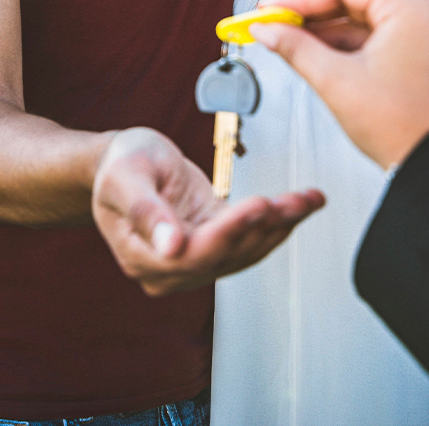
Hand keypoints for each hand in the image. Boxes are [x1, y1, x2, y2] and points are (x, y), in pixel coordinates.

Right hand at [90, 128, 323, 295]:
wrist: (126, 161)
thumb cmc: (120, 164)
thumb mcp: (125, 178)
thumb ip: (145, 211)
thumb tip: (170, 248)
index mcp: (141, 257)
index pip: (193, 254)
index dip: (228, 233)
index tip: (257, 206)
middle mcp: (170, 268)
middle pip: (226, 255)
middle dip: (264, 227)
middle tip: (293, 201)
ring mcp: (195, 259)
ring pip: (246, 250)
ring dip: (280, 225)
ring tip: (307, 199)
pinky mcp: (216, 243)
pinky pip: (252, 239)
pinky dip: (279, 222)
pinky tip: (303, 204)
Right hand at [248, 0, 428, 168]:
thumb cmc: (400, 125)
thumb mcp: (335, 81)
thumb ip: (295, 48)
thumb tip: (266, 30)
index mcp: (409, 8)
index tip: (268, 9)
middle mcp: (419, 12)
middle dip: (308, 11)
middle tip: (271, 21)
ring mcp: (419, 32)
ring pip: (359, 16)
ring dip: (322, 28)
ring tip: (285, 39)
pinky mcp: (413, 52)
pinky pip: (371, 35)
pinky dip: (342, 43)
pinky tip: (312, 52)